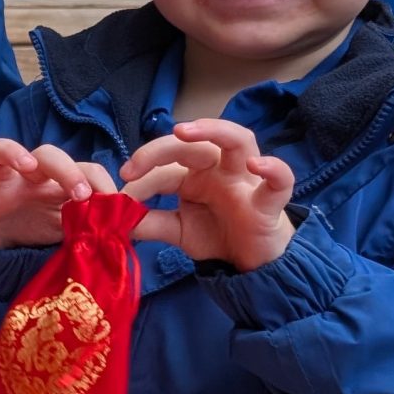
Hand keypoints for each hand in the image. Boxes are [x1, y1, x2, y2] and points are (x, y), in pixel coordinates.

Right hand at [0, 139, 118, 248]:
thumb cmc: (31, 235)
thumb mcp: (66, 233)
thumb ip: (90, 227)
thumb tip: (130, 230)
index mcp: (54, 186)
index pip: (82, 168)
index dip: (99, 180)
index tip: (112, 202)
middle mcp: (25, 178)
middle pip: (45, 153)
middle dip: (64, 167)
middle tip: (78, 194)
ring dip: (13, 153)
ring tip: (26, 167)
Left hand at [121, 120, 296, 269]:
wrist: (252, 263)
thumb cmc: (217, 234)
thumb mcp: (177, 230)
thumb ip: (148, 222)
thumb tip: (112, 216)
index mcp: (195, 174)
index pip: (165, 168)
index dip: (140, 178)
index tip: (116, 195)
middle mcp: (220, 169)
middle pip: (194, 144)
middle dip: (160, 148)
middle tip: (133, 167)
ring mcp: (246, 180)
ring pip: (238, 141)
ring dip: (213, 130)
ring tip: (184, 131)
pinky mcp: (269, 200)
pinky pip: (280, 179)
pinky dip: (273, 169)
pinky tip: (257, 164)